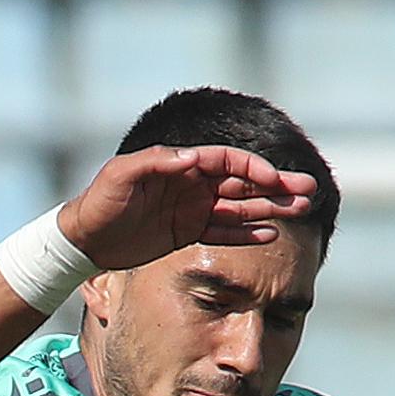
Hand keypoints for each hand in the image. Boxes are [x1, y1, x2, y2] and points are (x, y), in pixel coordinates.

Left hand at [56, 144, 321, 271]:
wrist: (85, 237)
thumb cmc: (101, 200)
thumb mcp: (122, 176)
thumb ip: (156, 163)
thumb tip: (192, 158)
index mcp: (182, 165)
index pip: (227, 162)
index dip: (253, 169)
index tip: (275, 180)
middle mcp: (193, 184)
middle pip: (243, 182)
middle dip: (277, 186)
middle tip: (309, 191)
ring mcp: (194, 208)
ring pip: (241, 206)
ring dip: (271, 208)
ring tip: (302, 210)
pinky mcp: (189, 232)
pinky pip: (225, 231)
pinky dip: (247, 232)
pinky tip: (271, 233)